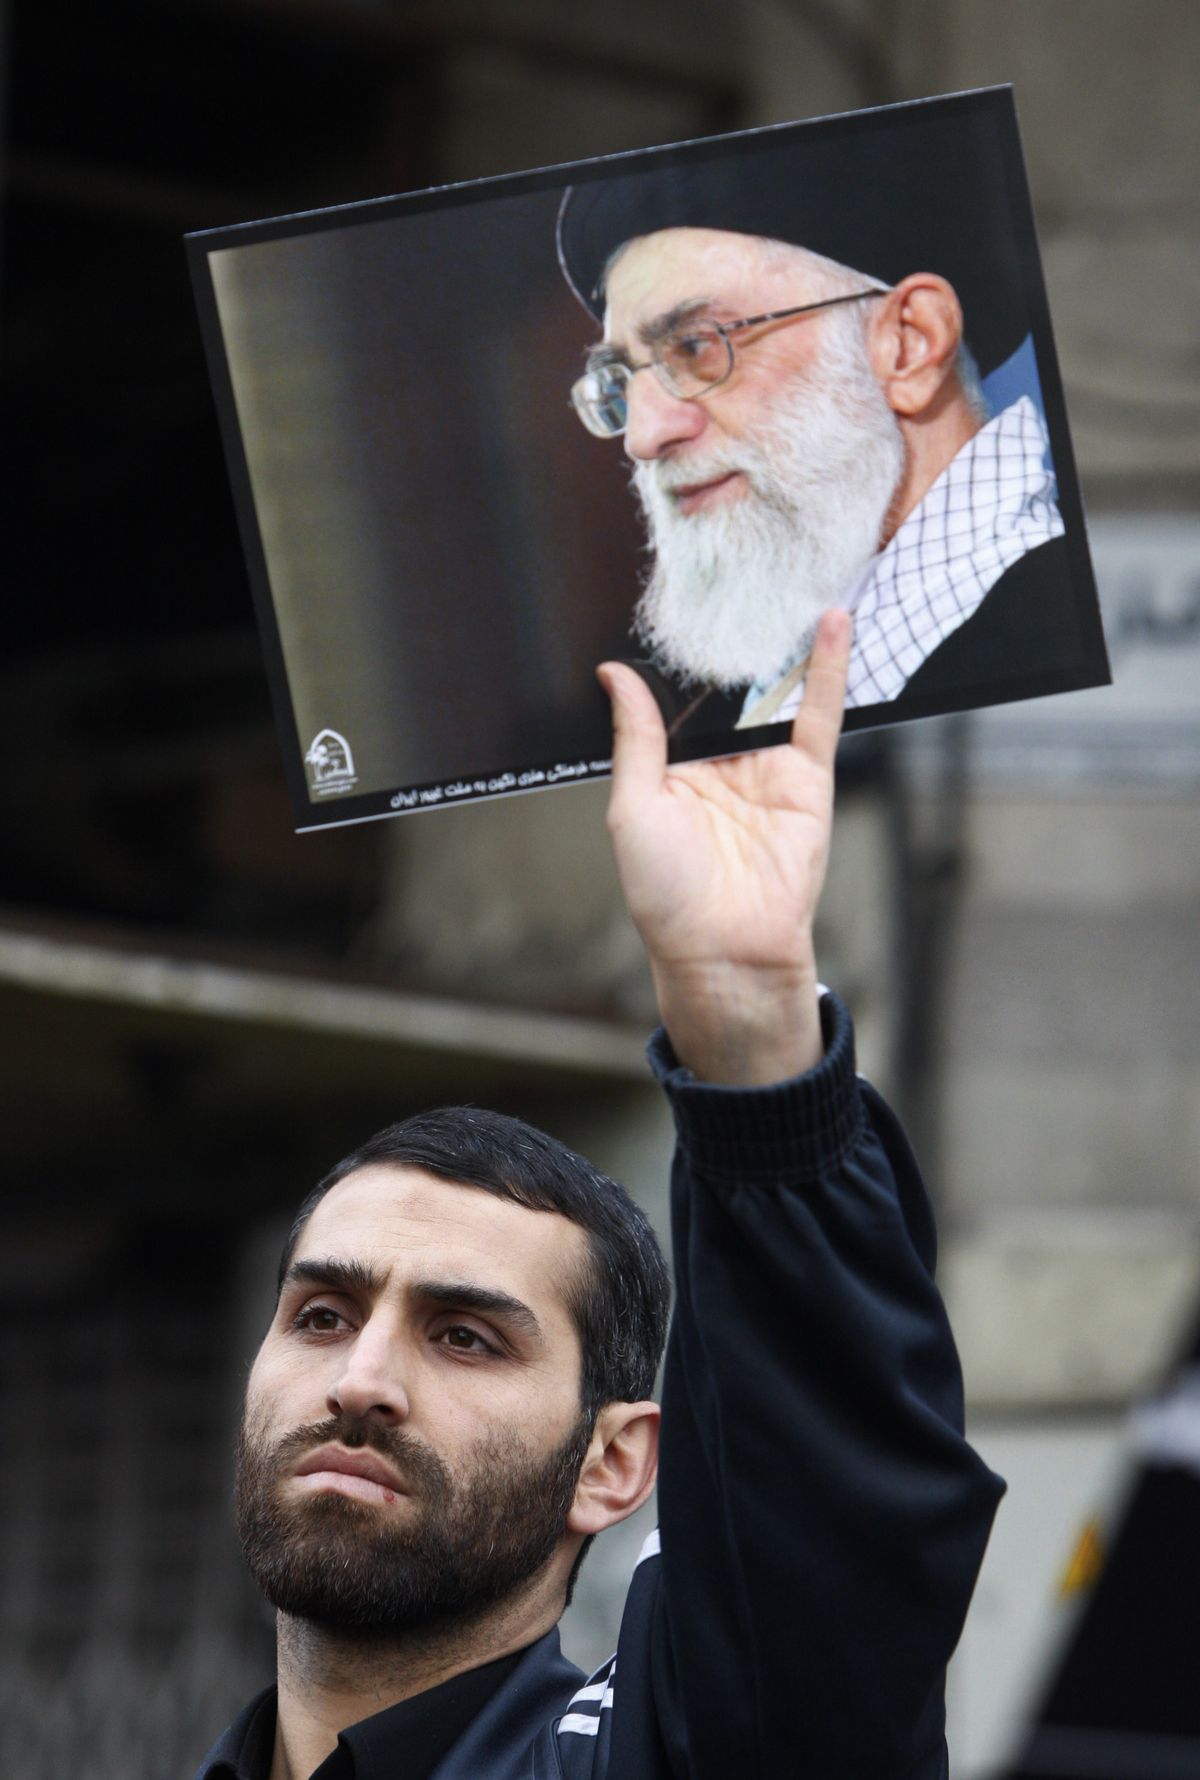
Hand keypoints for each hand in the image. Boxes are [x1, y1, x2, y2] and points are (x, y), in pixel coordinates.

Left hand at [598, 609, 849, 1084]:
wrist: (723, 950)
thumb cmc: (665, 893)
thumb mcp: (632, 805)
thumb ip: (635, 736)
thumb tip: (613, 673)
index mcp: (674, 766)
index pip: (679, 697)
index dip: (681, 654)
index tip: (680, 599)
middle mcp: (722, 761)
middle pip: (732, 686)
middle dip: (737, 636)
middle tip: (741, 566)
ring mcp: (767, 766)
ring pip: (777, 690)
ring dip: (785, 639)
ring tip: (789, 575)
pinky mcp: (808, 778)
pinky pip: (820, 715)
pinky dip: (828, 670)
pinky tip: (831, 624)